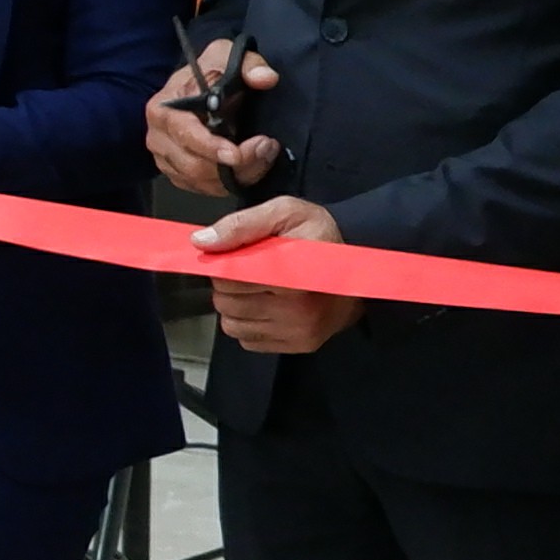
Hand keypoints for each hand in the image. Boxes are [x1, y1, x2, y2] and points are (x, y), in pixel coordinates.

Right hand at [150, 43, 282, 198]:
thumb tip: (265, 78)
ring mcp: (165, 157)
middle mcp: (158, 136)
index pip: (185, 134)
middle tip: (265, 150)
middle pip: (193, 165)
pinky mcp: (176, 173)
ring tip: (262, 156)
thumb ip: (249, 65)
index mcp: (164, 108)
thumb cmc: (211, 73)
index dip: (211, 147)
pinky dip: (226, 184)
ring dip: (236, 175)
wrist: (199, 86)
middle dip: (234, 165)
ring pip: (200, 181)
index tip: (237, 154)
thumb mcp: (228, 57)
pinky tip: (247, 168)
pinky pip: (202, 189)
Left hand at [193, 195, 360, 355]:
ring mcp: (299, 332)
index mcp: (292, 276)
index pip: (229, 279)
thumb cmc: (319, 234)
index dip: (224, 264)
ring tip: (257, 288)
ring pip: (232, 325)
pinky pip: (248, 341)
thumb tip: (200, 242)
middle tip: (248, 270)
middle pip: (227, 303)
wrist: (359, 265)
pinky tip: (267, 306)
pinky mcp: (300, 347)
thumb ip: (241, 225)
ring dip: (235, 306)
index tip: (236, 254)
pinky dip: (248, 324)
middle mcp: (297, 311)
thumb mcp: (283, 212)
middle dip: (228, 284)